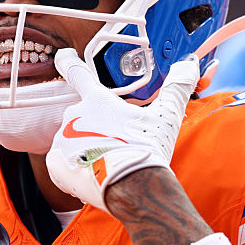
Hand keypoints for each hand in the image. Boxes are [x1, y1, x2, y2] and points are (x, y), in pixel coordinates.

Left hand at [45, 49, 198, 213]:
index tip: (63, 57)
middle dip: (95, 129)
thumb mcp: (166, 116)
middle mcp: (74, 115)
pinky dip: (76, 168)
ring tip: (109, 163)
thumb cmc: (148, 149)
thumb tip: (190, 65)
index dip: (68, 63)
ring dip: (86, 149)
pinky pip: (63, 163)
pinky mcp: (55, 163)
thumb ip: (176, 87)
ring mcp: (62, 139)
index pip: (77, 73)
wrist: (133, 187)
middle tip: (116, 144)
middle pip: (81, 117)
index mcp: (97, 100)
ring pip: (72, 141)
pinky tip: (94, 175)